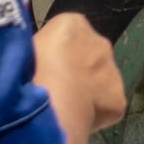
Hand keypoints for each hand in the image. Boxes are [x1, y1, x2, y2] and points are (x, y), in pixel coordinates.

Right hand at [34, 11, 125, 128]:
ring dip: (87, 92)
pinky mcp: (118, 100)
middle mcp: (100, 43)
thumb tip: (38, 58)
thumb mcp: (26, 49)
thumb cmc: (30, 73)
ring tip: (66, 108)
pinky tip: (78, 119)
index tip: (47, 69)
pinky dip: (96, 114)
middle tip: (57, 89)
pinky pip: (106, 106)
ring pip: (100, 82)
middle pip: (89, 56)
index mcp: (74, 24)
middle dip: (77, 72)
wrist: (53, 106)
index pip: (68, 35)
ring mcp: (113, 72)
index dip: (56, 54)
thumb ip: (39, 49)